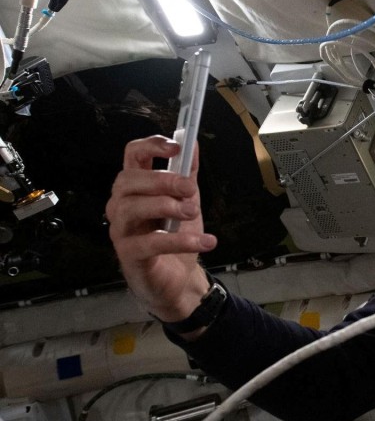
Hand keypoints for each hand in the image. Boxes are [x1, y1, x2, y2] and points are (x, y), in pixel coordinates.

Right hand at [105, 136, 216, 321]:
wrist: (179, 279)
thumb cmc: (176, 235)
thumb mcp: (187, 200)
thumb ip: (188, 173)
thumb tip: (192, 142)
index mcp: (136, 187)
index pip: (132, 156)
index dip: (151, 146)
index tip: (176, 147)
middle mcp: (121, 205)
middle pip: (128, 180)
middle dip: (162, 180)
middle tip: (189, 189)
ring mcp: (122, 230)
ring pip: (131, 208)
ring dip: (167, 206)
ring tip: (192, 212)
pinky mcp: (129, 255)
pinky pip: (150, 243)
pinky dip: (180, 241)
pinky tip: (206, 241)